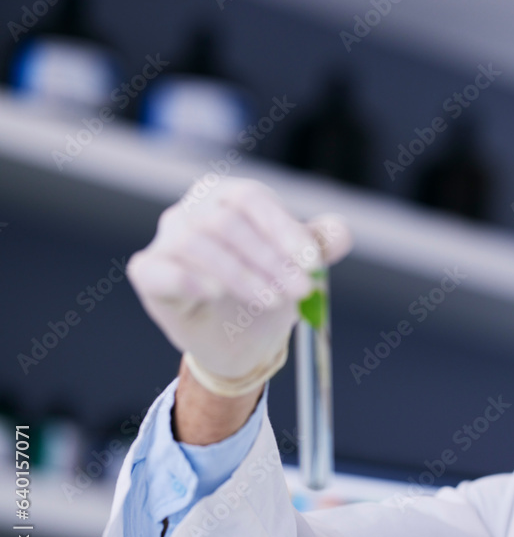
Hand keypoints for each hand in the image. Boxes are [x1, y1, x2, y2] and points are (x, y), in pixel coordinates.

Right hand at [127, 177, 350, 390]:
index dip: (284, 229)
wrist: (236, 340)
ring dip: (242, 275)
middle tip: (302, 290)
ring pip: (197, 244)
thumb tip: (342, 233)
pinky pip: (156, 270)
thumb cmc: (263, 289)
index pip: (252, 199)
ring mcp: (167, 240)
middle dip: (271, 259)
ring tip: (273, 301)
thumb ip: (319, 246)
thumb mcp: (296, 267)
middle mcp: (192, 210)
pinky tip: (214, 293)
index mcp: (228, 196)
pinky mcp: (148, 273)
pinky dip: (185, 279)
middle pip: (228, 221)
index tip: (314, 263)